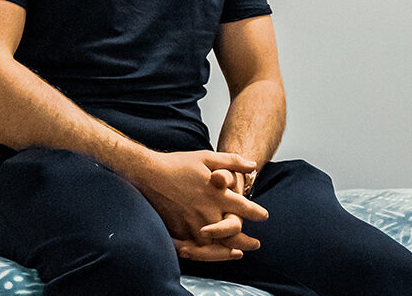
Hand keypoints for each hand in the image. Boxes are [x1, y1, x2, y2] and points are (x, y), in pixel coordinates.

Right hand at [131, 150, 266, 249]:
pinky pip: (197, 249)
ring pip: (216, 245)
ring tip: (239, 252)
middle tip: (256, 244)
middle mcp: (206, 212)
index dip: (256, 213)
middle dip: (247, 240)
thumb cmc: (178, 164)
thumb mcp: (207, 157)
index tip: (264, 215)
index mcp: (216, 194)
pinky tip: (214, 253)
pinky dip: (209, 253)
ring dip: (229, 250)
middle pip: (233, 232)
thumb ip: (232, 162)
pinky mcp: (178, 232)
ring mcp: (192, 224)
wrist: (148, 174)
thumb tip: (253, 166)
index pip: (244, 208)